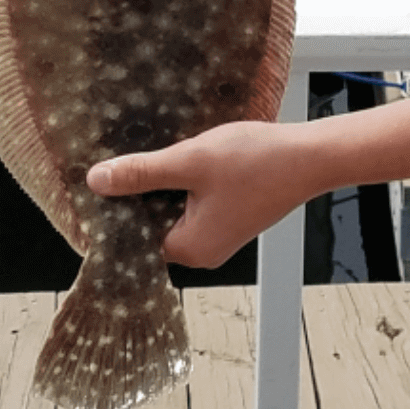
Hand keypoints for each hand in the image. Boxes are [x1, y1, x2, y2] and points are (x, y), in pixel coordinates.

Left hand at [88, 120, 317, 268]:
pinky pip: (195, 205)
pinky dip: (188, 184)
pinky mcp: (231, 219)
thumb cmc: (257, 162)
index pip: (133, 236)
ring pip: (174, 211)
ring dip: (168, 185)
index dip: (119, 206)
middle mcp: (204, 252)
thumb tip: (97, 181)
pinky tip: (191, 159)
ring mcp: (219, 236)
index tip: (107, 180)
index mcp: (190, 249)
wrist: (312, 156)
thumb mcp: (190, 162)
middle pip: (152, 224)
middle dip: (144, 193)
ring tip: (169, 156)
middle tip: (138, 159)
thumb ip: (142, 173)